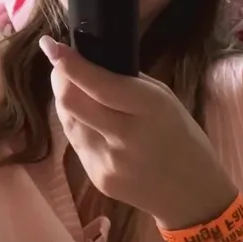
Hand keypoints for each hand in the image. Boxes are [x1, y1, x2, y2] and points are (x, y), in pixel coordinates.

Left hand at [39, 35, 237, 230]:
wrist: (192, 196)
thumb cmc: (182, 138)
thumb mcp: (164, 100)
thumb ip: (126, 83)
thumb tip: (88, 64)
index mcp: (149, 109)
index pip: (99, 84)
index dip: (69, 64)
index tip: (50, 45)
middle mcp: (125, 137)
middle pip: (71, 102)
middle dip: (60, 79)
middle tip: (62, 67)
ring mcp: (108, 161)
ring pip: (68, 121)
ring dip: (67, 102)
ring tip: (79, 94)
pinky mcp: (97, 178)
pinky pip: (77, 143)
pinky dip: (78, 126)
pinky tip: (93, 124)